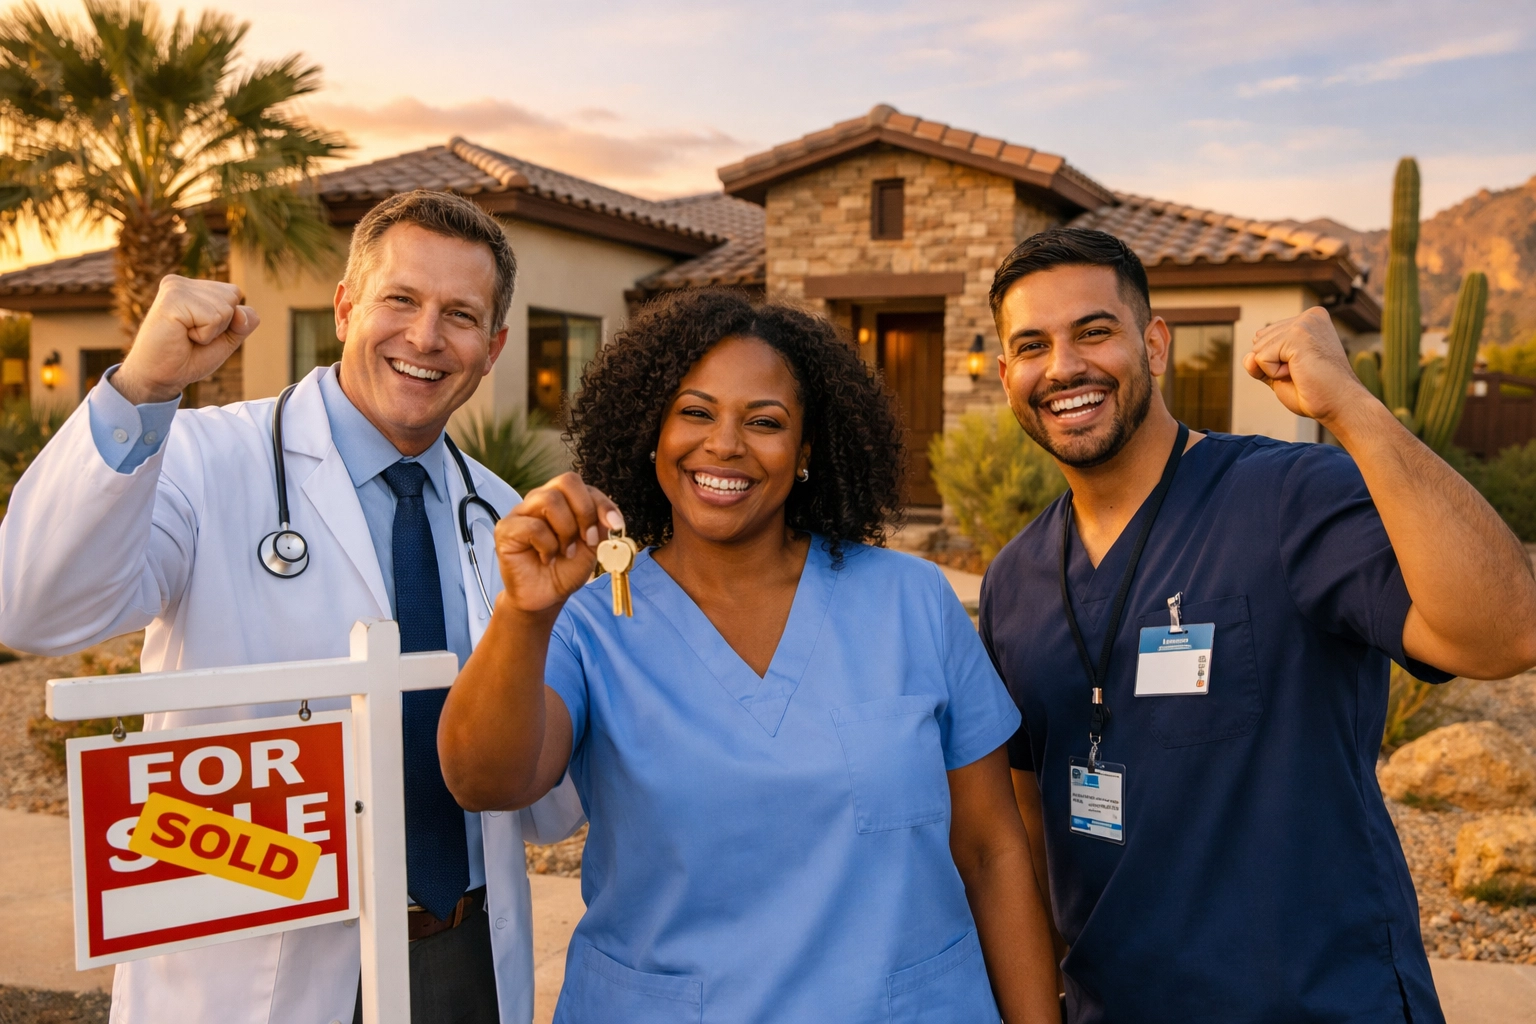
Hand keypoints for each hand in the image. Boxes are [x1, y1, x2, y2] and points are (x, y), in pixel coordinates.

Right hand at [112, 276, 260, 404]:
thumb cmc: (188, 358)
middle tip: (191, 336)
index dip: (228, 321)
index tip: (199, 331)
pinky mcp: (172, 299)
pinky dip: (204, 336)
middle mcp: (181, 282)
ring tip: (185, 336)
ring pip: (225, 308)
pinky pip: (213, 318)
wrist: (159, 377)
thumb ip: (243, 323)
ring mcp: (175, 288)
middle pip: (233, 297)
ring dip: (211, 332)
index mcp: (191, 287)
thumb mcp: (225, 339)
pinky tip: (181, 336)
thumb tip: (242, 312)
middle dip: (221, 325)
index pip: (234, 293)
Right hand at [493, 473, 624, 614]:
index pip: (582, 485)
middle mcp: (540, 500)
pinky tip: (546, 559)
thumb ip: (600, 525)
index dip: (602, 503)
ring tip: (565, 551)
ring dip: (566, 531)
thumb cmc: (566, 569)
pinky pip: (533, 526)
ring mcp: (520, 512)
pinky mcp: (506, 529)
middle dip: (585, 512)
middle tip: (587, 540)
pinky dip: (547, 546)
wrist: (546, 597)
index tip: (616, 526)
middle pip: (566, 481)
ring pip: (549, 500)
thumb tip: (610, 516)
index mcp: (561, 499)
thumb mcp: (592, 546)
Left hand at [1242, 305, 1370, 428]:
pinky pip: (1261, 358)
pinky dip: (1274, 373)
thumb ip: (1258, 362)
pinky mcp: (1298, 334)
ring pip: (1258, 349)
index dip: (1274, 362)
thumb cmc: (1314, 391)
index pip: (1264, 338)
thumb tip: (1248, 357)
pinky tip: (1299, 373)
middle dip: (1272, 364)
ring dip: (1274, 370)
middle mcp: (1309, 317)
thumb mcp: (1278, 373)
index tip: (1302, 369)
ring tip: (1303, 373)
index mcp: (1308, 321)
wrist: (1339, 405)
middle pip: (1259, 341)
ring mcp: (1305, 323)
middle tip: (1303, 373)